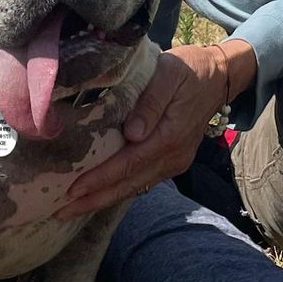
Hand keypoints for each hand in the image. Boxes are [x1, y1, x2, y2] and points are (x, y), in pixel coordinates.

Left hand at [58, 41, 244, 217]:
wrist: (220, 75)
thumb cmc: (190, 69)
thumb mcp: (170, 73)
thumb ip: (151, 102)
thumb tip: (132, 133)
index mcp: (170, 136)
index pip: (129, 164)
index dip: (101, 179)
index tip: (73, 190)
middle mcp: (173, 156)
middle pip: (129, 185)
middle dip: (95, 200)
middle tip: (61, 212)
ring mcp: (174, 162)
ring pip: (135, 187)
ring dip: (104, 199)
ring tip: (73, 208)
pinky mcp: (172, 161)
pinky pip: (142, 180)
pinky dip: (119, 189)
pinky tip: (100, 193)